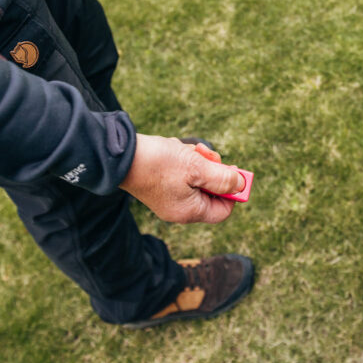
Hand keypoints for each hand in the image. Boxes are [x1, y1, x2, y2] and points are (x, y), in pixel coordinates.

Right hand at [119, 135, 244, 223]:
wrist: (121, 155)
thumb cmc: (159, 162)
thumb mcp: (197, 168)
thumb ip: (222, 179)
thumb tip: (241, 185)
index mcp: (189, 211)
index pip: (223, 210)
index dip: (233, 191)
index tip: (233, 172)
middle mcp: (179, 209)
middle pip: (211, 192)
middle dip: (213, 170)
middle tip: (206, 156)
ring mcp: (170, 197)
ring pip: (198, 178)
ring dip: (198, 160)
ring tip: (187, 151)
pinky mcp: (162, 184)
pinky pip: (184, 172)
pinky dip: (185, 159)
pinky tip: (175, 150)